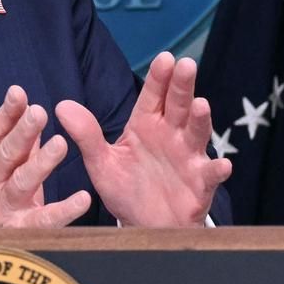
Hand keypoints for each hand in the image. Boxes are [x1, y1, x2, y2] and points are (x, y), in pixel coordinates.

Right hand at [0, 85, 91, 227]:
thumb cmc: (4, 193)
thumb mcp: (10, 164)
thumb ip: (23, 140)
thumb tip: (32, 106)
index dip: (6, 113)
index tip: (18, 93)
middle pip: (8, 154)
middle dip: (23, 132)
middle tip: (39, 112)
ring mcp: (5, 207)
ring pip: (22, 183)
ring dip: (41, 163)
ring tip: (61, 144)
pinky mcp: (23, 230)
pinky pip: (45, 219)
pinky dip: (64, 209)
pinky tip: (83, 198)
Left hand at [56, 52, 231, 226]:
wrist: (143, 225)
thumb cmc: (126, 189)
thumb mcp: (101, 163)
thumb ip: (86, 135)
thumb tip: (62, 106)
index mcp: (146, 125)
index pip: (153, 96)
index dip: (159, 78)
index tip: (164, 58)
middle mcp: (171, 135)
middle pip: (178, 105)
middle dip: (182, 85)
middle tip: (186, 65)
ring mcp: (188, 157)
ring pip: (196, 133)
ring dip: (200, 120)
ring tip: (201, 105)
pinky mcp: (199, 184)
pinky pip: (209, 175)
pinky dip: (217, 169)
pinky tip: (222, 165)